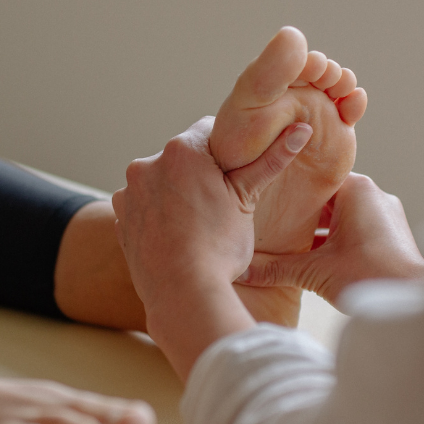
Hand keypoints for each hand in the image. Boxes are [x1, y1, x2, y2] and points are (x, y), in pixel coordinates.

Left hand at [112, 116, 311, 377]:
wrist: (181, 294)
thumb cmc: (219, 248)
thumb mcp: (247, 201)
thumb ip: (271, 161)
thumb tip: (302, 130)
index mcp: (182, 150)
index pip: (211, 129)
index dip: (228, 151)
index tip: (235, 173)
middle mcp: (148, 162)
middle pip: (183, 156)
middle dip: (200, 172)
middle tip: (219, 204)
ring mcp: (130, 190)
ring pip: (161, 179)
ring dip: (176, 191)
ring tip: (196, 223)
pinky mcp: (120, 214)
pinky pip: (143, 202)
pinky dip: (157, 211)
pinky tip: (175, 232)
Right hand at [237, 173, 423, 305]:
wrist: (413, 300)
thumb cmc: (369, 276)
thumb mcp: (313, 271)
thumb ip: (275, 269)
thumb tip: (242, 271)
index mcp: (356, 189)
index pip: (313, 177)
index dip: (287, 188)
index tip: (266, 197)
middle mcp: (373, 195)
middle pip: (325, 197)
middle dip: (299, 212)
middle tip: (270, 221)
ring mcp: (385, 214)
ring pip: (341, 215)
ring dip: (318, 230)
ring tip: (288, 242)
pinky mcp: (391, 234)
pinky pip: (355, 228)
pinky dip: (336, 239)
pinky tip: (316, 257)